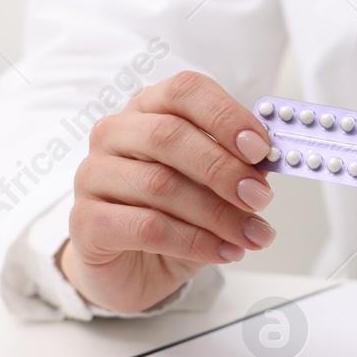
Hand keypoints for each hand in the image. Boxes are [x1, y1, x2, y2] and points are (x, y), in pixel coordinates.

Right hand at [62, 71, 277, 311]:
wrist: (135, 266)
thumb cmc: (176, 213)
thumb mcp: (214, 184)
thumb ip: (239, 165)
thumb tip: (271, 160)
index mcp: (149, 108)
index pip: (185, 91)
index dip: (225, 116)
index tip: (261, 148)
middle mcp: (114, 133)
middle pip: (169, 136)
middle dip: (223, 169)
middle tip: (260, 197)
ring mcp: (93, 175)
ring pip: (160, 185)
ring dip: (217, 214)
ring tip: (252, 235)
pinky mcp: (86, 221)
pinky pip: (146, 226)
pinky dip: (194, 241)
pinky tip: (223, 251)